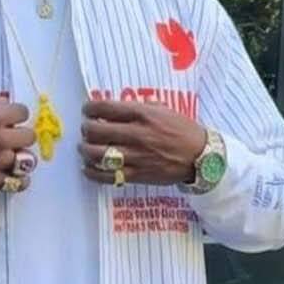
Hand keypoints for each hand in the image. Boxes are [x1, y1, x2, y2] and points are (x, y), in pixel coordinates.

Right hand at [0, 102, 37, 191]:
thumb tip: (2, 104)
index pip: (22, 112)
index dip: (17, 115)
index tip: (12, 119)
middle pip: (30, 136)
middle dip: (22, 136)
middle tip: (13, 139)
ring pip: (28, 161)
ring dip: (21, 158)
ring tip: (13, 158)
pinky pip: (18, 183)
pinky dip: (19, 181)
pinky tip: (13, 176)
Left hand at [78, 99, 207, 185]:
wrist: (200, 156)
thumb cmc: (182, 130)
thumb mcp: (163, 109)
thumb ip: (139, 107)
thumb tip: (116, 107)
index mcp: (143, 114)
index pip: (105, 107)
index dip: (89, 108)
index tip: (87, 110)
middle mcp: (137, 134)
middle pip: (96, 131)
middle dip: (86, 129)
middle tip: (86, 129)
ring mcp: (136, 156)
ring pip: (97, 154)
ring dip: (85, 151)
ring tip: (84, 148)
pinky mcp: (137, 175)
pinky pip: (107, 176)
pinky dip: (92, 173)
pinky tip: (88, 168)